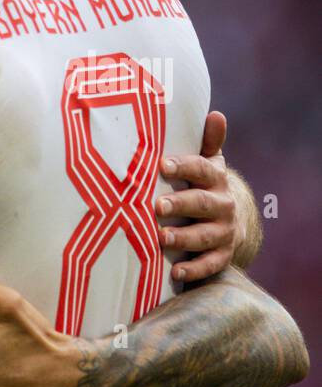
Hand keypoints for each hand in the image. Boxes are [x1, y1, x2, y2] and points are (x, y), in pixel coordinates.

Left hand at [156, 110, 238, 282]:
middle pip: (202, 203)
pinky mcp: (221, 256)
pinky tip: (174, 273)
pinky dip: (193, 270)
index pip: (201, 169)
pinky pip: (209, 265)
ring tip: (161, 238)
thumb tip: (215, 113)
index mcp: (215, 179)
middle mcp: (223, 205)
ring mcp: (223, 232)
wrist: (229, 222)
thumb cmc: (204, 187)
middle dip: (180, 204)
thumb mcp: (207, 164)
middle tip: (156, 206)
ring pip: (204, 236)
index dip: (183, 166)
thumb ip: (207, 142)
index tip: (161, 165)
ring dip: (183, 238)